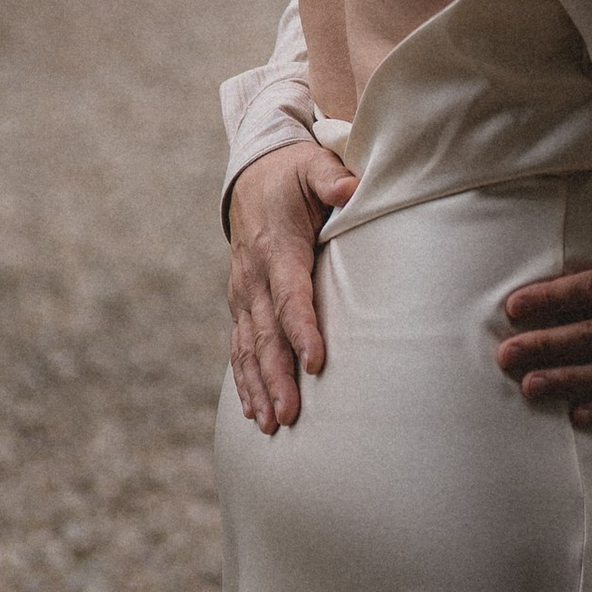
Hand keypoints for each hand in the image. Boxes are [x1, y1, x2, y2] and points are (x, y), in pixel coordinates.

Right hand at [226, 139, 356, 431]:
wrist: (251, 176)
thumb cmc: (292, 175)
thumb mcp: (312, 166)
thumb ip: (330, 178)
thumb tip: (351, 187)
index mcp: (276, 247)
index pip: (290, 294)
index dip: (302, 329)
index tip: (316, 361)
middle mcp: (253, 276)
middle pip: (267, 333)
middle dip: (277, 376)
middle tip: (290, 415)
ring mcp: (243, 294)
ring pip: (249, 348)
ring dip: (259, 387)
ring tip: (271, 425)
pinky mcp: (241, 305)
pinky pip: (239, 347)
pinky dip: (244, 380)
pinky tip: (253, 412)